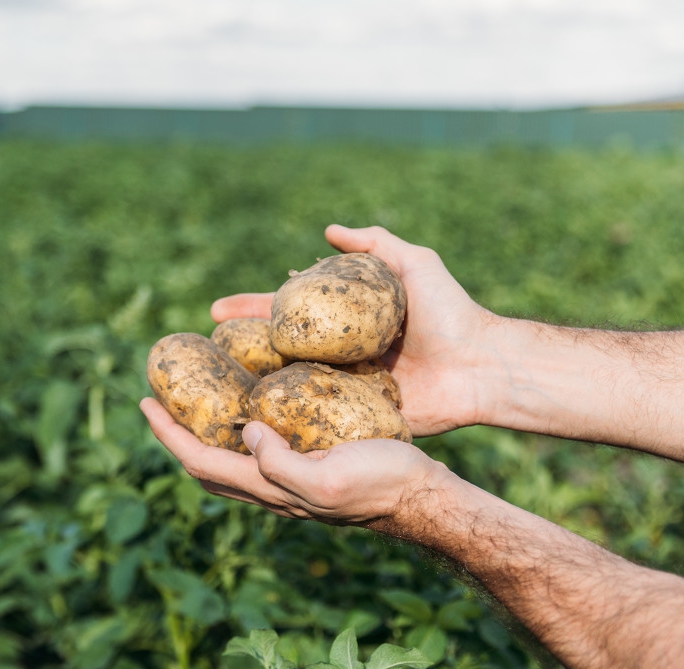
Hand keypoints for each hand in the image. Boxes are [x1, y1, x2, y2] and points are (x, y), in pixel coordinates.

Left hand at [140, 397, 450, 531]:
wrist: (423, 496)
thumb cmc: (382, 483)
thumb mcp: (328, 478)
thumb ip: (281, 464)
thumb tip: (246, 433)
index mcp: (269, 489)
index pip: (200, 461)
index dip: (168, 434)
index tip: (145, 402)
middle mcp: (270, 489)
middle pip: (203, 465)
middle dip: (174, 434)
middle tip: (157, 400)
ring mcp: (287, 483)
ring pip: (226, 462)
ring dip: (200, 434)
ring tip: (190, 404)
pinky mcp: (306, 469)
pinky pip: (255, 452)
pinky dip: (235, 431)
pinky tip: (246, 408)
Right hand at [212, 225, 496, 436]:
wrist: (481, 365)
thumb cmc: (451, 313)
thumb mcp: (414, 266)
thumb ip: (375, 245)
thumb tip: (327, 230)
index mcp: (345, 323)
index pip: (287, 314)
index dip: (252, 311)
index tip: (216, 311)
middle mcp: (337, 357)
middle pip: (276, 351)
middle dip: (237, 350)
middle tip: (202, 351)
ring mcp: (343, 390)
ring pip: (287, 387)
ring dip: (250, 386)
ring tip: (210, 388)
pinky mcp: (356, 420)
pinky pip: (314, 420)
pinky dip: (284, 421)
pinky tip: (247, 423)